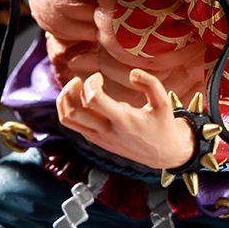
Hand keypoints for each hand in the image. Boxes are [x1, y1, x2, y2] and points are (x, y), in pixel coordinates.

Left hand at [56, 70, 195, 169]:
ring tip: (74, 87)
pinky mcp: (94, 139)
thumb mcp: (164, 103)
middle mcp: (107, 131)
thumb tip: (132, 73)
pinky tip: (81, 97)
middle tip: (80, 80)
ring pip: (67, 119)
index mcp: (123, 121)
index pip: (94, 99)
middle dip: (71, 90)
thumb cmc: (162, 125)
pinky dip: (69, 107)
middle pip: (73, 112)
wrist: (160, 154)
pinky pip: (72, 124)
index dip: (92, 82)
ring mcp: (98, 137)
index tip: (100, 77)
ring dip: (65, 100)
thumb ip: (151, 83)